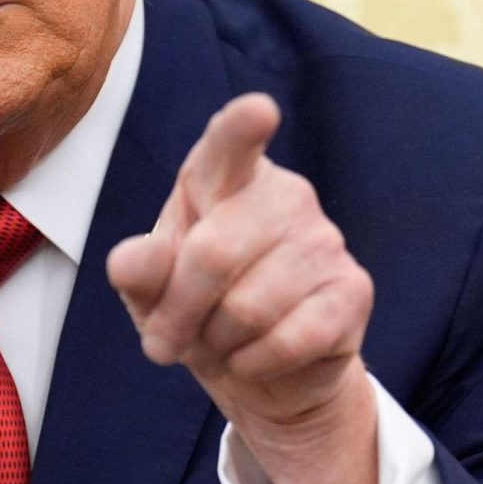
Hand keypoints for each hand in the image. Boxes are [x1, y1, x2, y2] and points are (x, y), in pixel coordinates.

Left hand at [106, 93, 380, 483]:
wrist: (260, 372)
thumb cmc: (198, 310)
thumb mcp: (151, 291)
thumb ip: (139, 270)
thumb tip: (130, 261)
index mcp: (225, 177)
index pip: (230, 146)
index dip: (242, 128)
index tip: (258, 111)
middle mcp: (283, 195)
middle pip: (212, 254)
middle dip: (177, 313)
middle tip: (162, 343)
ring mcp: (325, 240)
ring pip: (247, 308)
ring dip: (217, 343)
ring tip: (220, 342)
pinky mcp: (352, 290)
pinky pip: (290, 338)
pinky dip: (255, 362)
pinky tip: (255, 357)